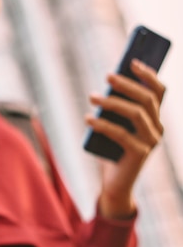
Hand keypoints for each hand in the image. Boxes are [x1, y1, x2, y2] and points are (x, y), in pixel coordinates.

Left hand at [85, 59, 165, 218]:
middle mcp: (158, 129)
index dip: (148, 75)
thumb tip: (108, 85)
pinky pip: (120, 134)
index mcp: (155, 120)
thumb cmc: (113, 152)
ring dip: (112, 102)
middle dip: (127, 85)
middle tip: (107, 76)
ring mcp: (151, 142)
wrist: (115, 185)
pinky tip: (88, 118)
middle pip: (147, 99)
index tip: (132, 62)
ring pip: (136, 113)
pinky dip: (102, 124)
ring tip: (92, 96)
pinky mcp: (139, 154)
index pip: (159, 92)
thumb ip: (117, 111)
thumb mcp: (115, 127)